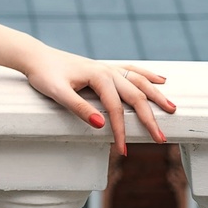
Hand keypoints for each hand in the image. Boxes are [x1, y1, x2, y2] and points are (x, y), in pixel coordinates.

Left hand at [22, 49, 175, 154]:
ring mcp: (107, 68)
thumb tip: (102, 124)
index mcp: (98, 76)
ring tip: (172, 109)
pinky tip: (161, 79)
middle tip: (161, 138)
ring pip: (139, 81)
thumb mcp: (57, 93)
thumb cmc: (44, 75)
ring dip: (156, 95)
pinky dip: (147, 75)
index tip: (124, 150)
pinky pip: (131, 70)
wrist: (36, 57)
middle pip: (135, 95)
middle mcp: (107, 70)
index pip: (116, 108)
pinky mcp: (104, 68)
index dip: (121, 130)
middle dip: (149, 118)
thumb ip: (79, 108)